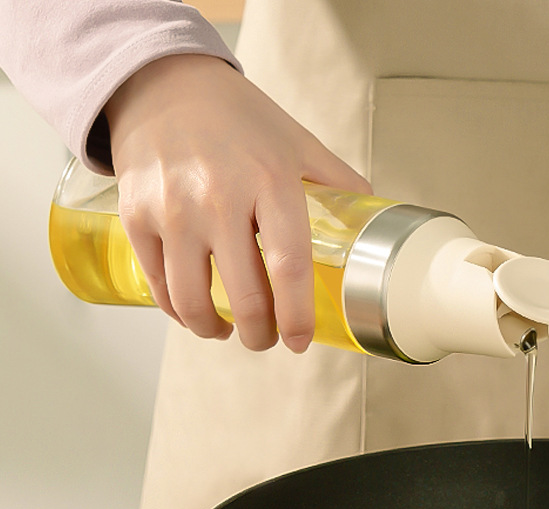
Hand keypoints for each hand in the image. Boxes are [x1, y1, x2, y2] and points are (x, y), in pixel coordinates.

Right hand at [104, 54, 370, 351]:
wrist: (163, 82)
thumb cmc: (238, 118)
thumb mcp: (297, 143)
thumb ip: (338, 185)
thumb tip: (368, 229)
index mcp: (270, 181)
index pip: (289, 266)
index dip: (296, 316)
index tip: (299, 341)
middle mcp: (218, 198)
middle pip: (243, 297)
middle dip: (259, 335)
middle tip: (267, 339)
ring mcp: (172, 210)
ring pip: (193, 302)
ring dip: (214, 331)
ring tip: (227, 331)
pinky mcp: (135, 217)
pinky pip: (159, 285)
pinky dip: (179, 311)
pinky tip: (194, 310)